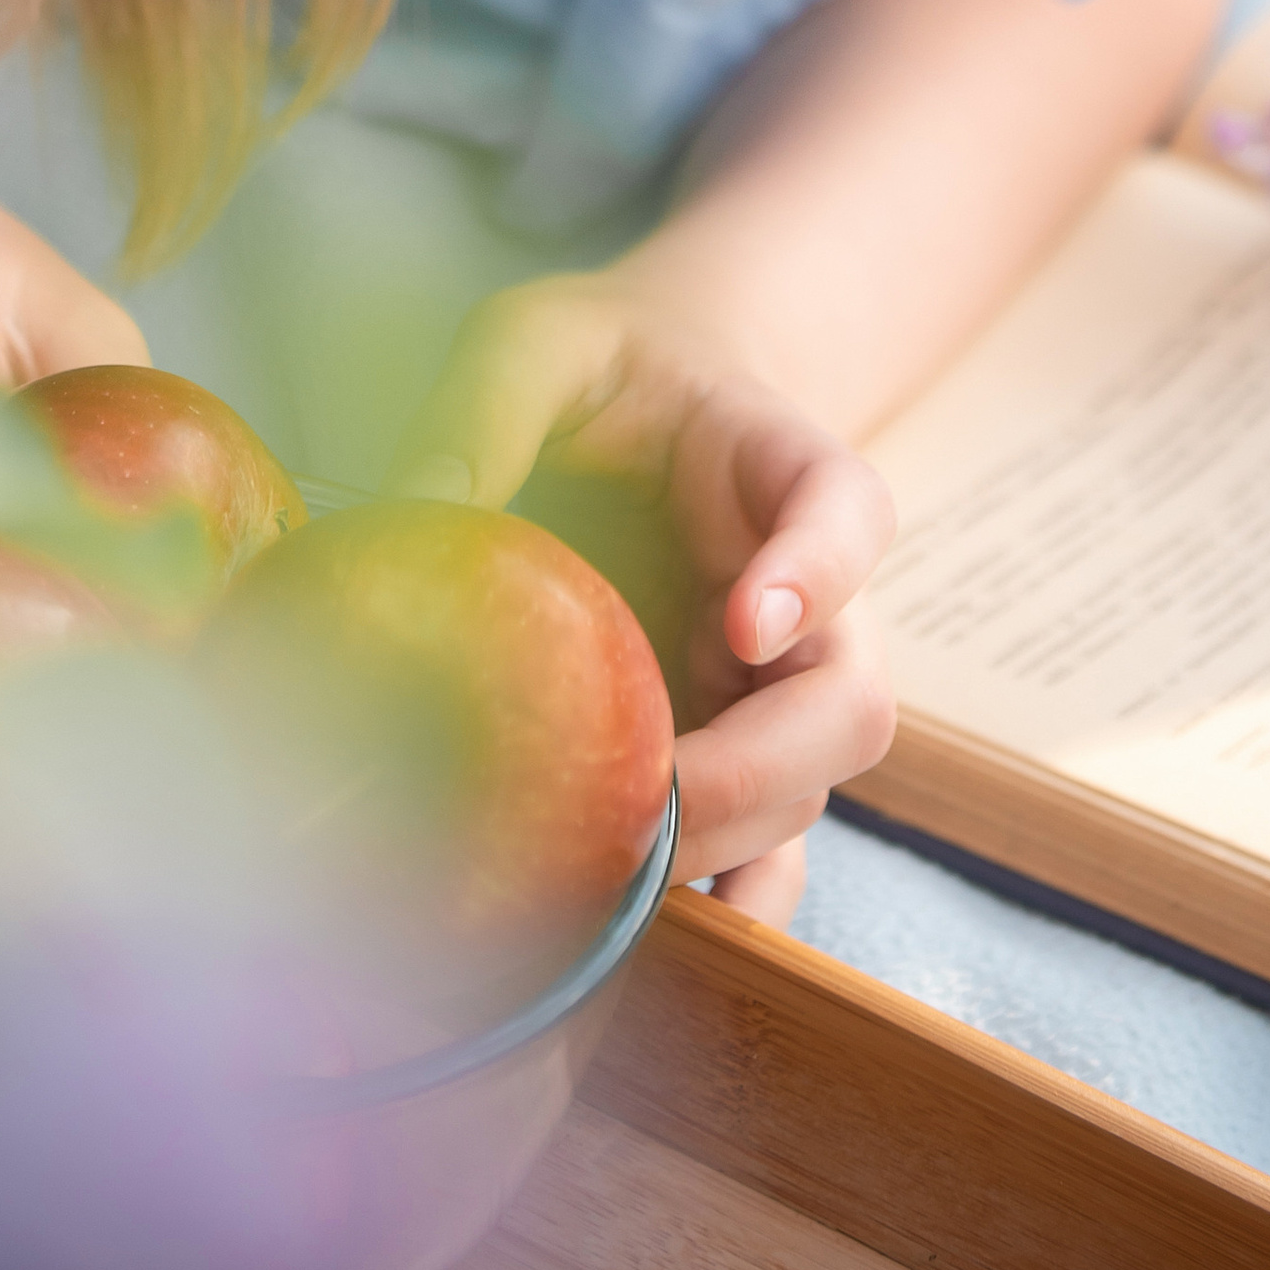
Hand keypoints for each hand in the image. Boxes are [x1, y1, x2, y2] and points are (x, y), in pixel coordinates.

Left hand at [387, 265, 896, 925]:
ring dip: (726, 850)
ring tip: (610, 882)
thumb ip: (492, 399)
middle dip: (761, 765)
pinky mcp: (726, 754)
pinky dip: (708, 903)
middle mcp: (805, 601)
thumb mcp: (541, 338)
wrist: (642, 407)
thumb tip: (422, 510)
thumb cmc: (599, 369)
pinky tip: (614, 932)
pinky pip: (755, 854)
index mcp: (784, 469)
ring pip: (806, 797)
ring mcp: (771, 690)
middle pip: (848, 700)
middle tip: (651, 795)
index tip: (744, 614)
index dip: (817, 574)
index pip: (846, 513)